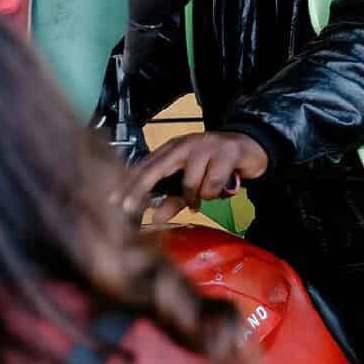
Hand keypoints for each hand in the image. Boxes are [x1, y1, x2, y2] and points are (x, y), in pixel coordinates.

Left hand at [122, 131, 267, 224]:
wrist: (249, 148)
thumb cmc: (215, 165)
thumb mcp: (192, 183)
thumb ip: (174, 199)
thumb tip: (156, 218)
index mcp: (173, 149)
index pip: (146, 165)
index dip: (129, 183)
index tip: (114, 201)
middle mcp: (185, 145)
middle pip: (157, 168)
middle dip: (140, 189)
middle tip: (128, 208)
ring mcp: (205, 146)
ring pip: (190, 182)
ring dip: (197, 197)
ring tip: (206, 196)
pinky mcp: (226, 153)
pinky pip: (213, 184)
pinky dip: (216, 192)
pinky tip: (223, 187)